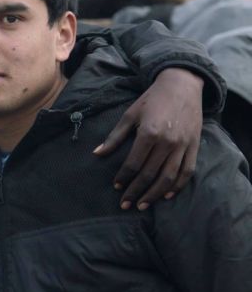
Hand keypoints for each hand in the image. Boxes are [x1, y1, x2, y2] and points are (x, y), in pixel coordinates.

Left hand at [94, 68, 202, 209]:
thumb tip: (97, 153)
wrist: (182, 86)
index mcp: (148, 133)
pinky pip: (186, 172)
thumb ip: (115, 137)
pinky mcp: (194, 147)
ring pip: (169, 178)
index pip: (134, 163)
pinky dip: (177, 186)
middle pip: (150, 174)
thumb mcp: (130, 115)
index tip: (116, 186)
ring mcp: (183, 146)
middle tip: (125, 204)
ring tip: (143, 205)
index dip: (124, 177)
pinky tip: (166, 195)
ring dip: (154, 194)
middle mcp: (167, 142)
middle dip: (135, 191)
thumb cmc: (151, 100)